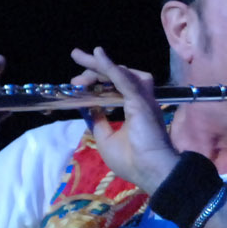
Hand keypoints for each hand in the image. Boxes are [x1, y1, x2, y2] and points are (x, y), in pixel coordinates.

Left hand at [70, 46, 178, 191]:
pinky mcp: (140, 100)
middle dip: (94, 66)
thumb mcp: (105, 138)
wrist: (150, 171)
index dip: (95, 81)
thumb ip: (97, 120)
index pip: (114, 86)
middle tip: (76, 58)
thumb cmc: (132, 161)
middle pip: (117, 74)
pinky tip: (98, 56)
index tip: (76, 84)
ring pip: (120, 72)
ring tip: (81, 60)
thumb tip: (88, 107)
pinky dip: (110, 67)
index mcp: (133, 109)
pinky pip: (123, 78)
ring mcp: (141, 99)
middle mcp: (139, 100)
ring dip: (99, 66)